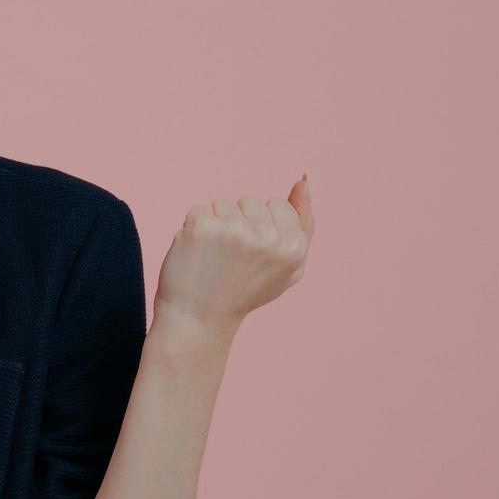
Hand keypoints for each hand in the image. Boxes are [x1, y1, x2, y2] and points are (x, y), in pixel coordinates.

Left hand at [153, 174, 314, 333]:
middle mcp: (268, 238)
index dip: (261, 228)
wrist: (199, 319)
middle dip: (239, 223)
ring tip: (214, 259)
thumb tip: (304, 179)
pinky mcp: (202, 228)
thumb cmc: (244, 291)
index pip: (277, 205)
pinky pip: (199, 209)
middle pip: (250, 201)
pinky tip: (196, 255)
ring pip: (224, 204)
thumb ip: (304, 222)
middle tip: (231, 260)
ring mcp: (234, 231)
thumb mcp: (288, 264)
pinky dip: (194, 228)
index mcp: (294, 246)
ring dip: (216, 225)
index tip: (252, 257)